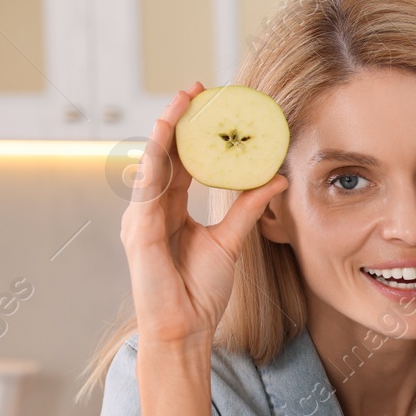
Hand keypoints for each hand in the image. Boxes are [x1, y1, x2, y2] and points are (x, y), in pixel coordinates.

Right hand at [121, 82, 287, 351]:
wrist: (186, 327)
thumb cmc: (201, 290)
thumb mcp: (232, 240)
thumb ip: (248, 208)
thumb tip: (277, 178)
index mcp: (170, 208)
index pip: (180, 160)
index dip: (193, 130)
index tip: (209, 102)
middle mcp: (151, 207)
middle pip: (164, 153)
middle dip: (177, 118)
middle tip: (195, 87)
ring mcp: (140, 217)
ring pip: (153, 163)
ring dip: (166, 130)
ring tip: (181, 102)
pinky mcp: (138, 232)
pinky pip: (149, 191)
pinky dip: (159, 165)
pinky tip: (168, 143)